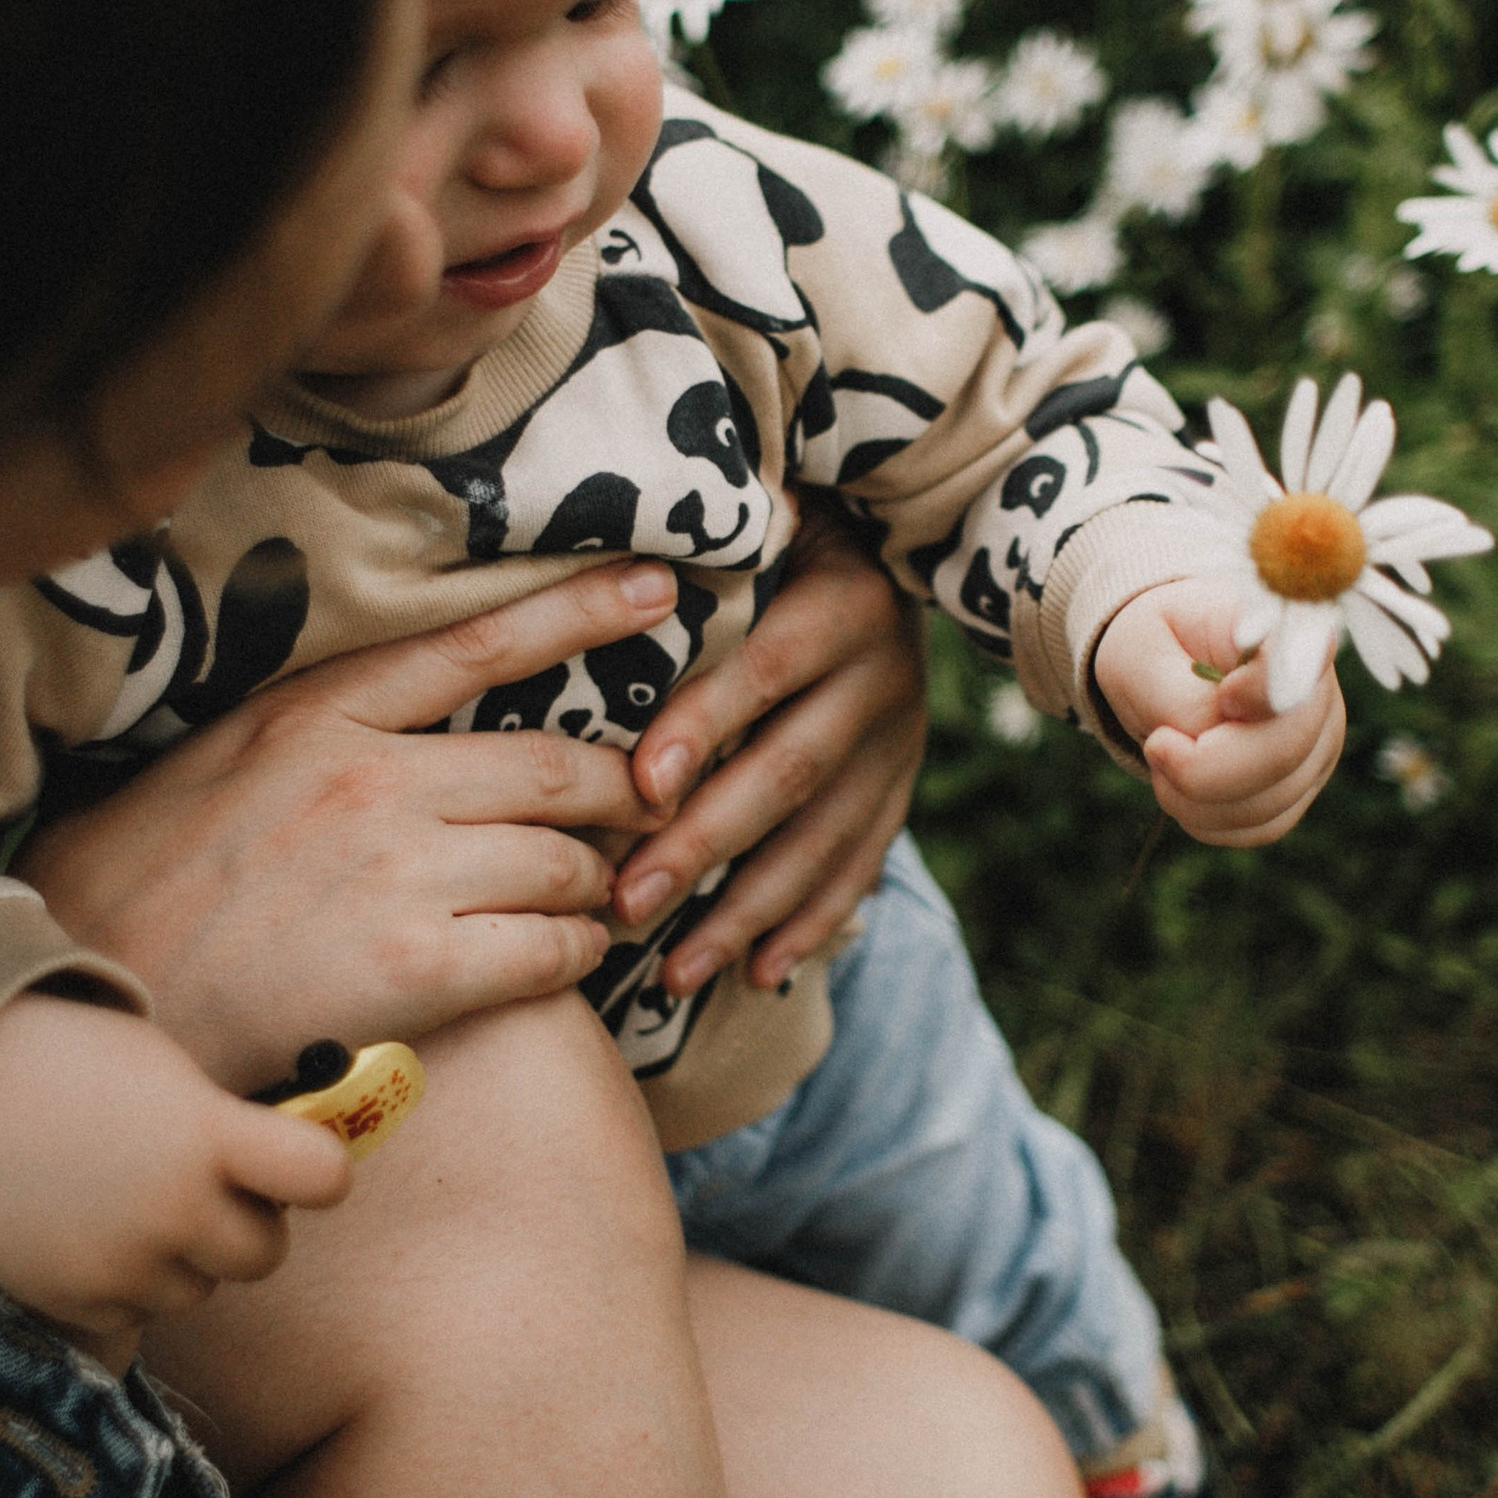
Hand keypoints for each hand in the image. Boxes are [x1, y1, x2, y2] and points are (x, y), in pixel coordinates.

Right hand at [0, 992, 350, 1365]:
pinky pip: (138, 1310)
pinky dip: (126, 1280)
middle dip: (246, 1222)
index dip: (321, 1172)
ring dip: (183, 1255)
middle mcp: (171, 1209)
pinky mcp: (76, 1303)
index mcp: (204, 1134)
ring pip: (199, 1288)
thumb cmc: (71, 1067)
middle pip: (264, 1252)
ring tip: (128, 1198)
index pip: (321, 1176)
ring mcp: (122, 1264)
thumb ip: (231, 1128)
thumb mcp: (167, 1076)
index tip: (304, 1165)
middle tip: (209, 1186)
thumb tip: (296, 1171)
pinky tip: (89, 1227)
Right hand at [20, 565, 677, 1090]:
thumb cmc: (141, 882)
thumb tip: (409, 730)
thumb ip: (318, 732)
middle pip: (558, 767)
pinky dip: (574, 953)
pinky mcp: (413, 968)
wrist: (89, 994)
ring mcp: (396, 874)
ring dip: (596, 885)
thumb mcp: (219, 761)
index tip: (658, 590)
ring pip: (564, 862)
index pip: (477, 646)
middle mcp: (368, 780)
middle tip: (648, 811)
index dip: (580, 614)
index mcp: (316, 713)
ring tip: (594, 899)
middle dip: (622, 793)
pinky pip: (547, 949)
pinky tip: (564, 957)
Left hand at [615, 503, 927, 996]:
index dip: (703, 727)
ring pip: (823, 839)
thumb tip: (595, 585)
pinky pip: (860, 865)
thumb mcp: (760, 523)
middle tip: (625, 904)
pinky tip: (758, 973)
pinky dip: (810, 923)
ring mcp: (900, 740)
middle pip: (787, 772)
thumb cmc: (778, 534)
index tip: (638, 789)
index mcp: (841, 603)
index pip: (764, 671)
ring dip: (748, 912)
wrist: (894, 546)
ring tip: (676, 973)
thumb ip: (698, 556)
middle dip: (704, 846)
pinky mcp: (902, 785)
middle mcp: (882, 675)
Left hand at [1092, 573, 1346, 848]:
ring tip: (1167, 753)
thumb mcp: (1142, 653)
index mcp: (1286, 632)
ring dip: (1195, 798)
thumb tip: (1215, 733)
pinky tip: (1185, 783)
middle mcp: (1318, 692)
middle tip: (1157, 742)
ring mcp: (1318, 744)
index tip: (1221, 696)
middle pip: (1282, 756)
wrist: (1169, 658)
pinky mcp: (1302, 785)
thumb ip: (1180, 697)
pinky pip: (1260, 827)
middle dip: (1200, 769)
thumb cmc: (1157, 645)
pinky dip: (1208, 817)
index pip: (1300, 673)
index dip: (1259, 696)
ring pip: (1268, 805)